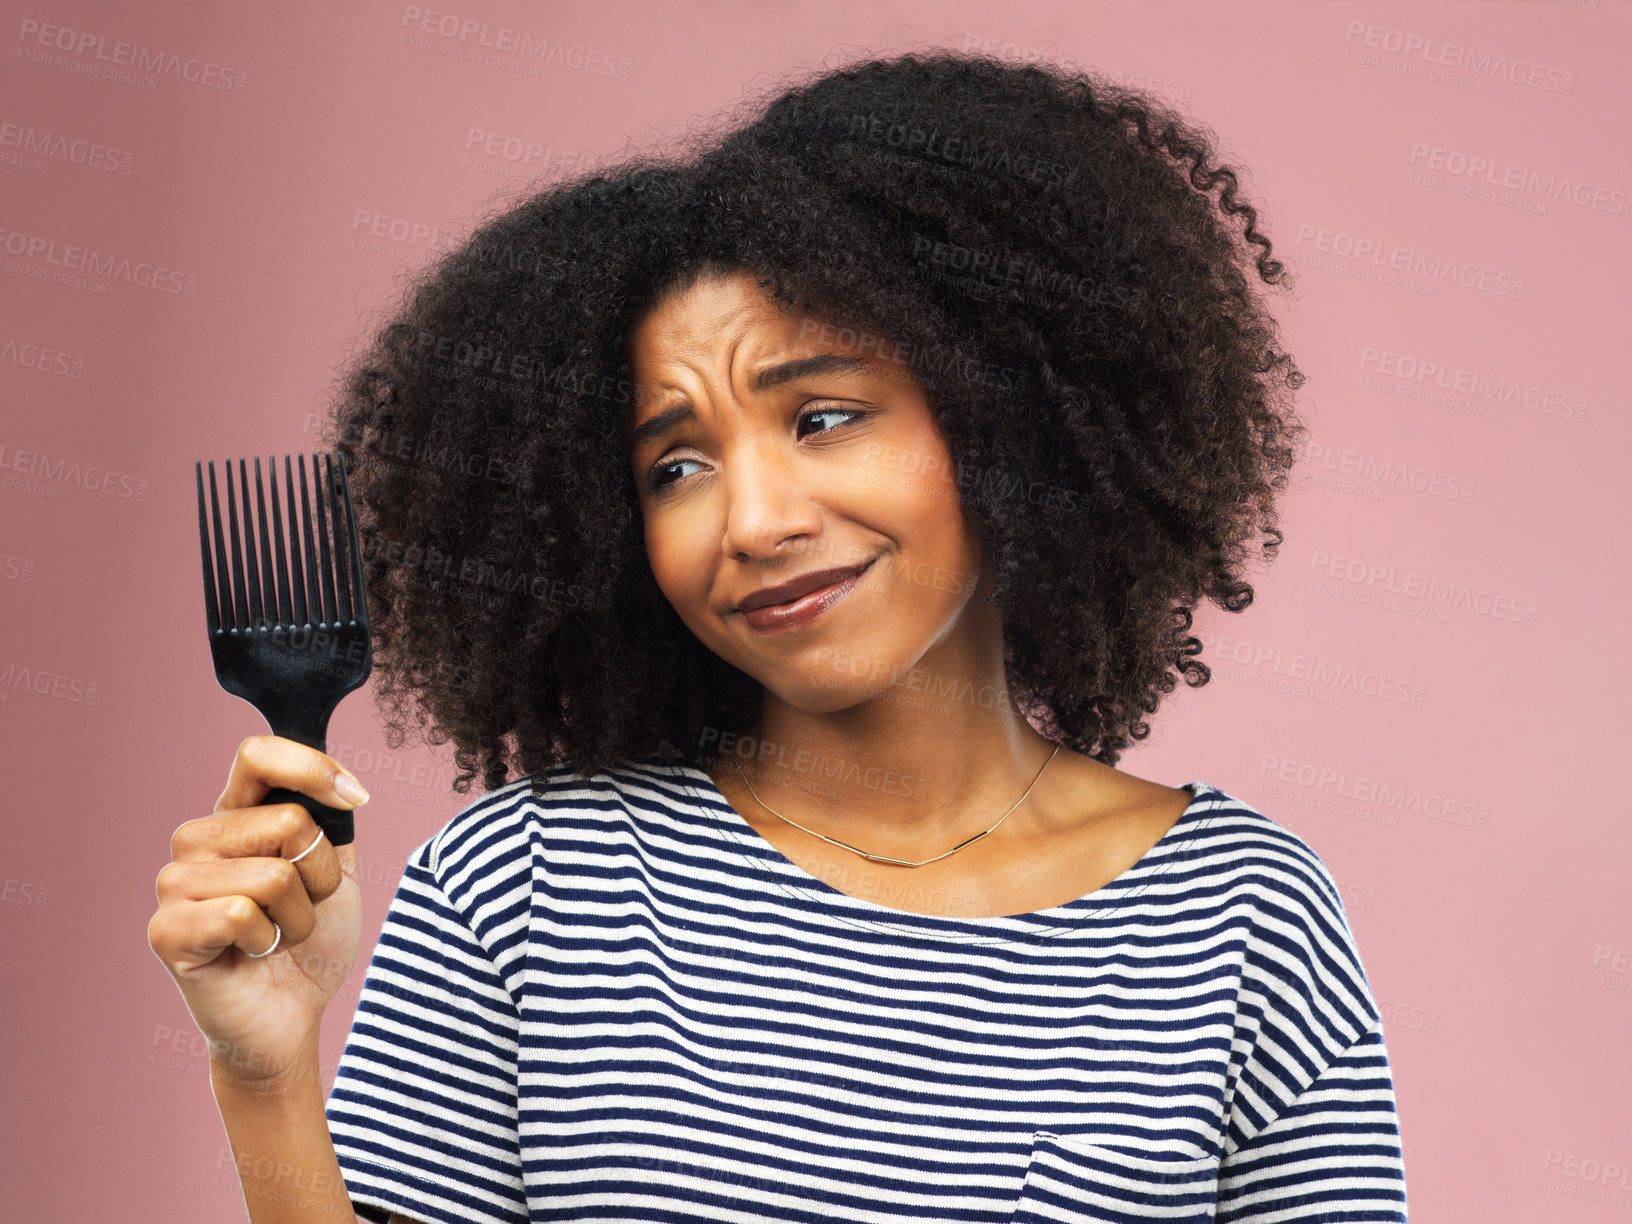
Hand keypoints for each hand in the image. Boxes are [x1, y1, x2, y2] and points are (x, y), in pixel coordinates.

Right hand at [147, 735, 369, 1087]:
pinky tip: (253, 954)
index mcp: (235, 814)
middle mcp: (196, 839)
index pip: (258, 754)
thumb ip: (328, 818)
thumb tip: (336, 785)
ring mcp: (173, 883)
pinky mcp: (165, 930)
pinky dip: (268, 940)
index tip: (356, 797)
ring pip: (273, 873)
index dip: (313, 767)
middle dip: (322, 875)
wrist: (293, 1015)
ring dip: (299, 915)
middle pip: (287, 821)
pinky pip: (242, 913)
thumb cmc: (312, 940)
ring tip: (278, 935)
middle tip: (301, 909)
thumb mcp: (335, 867)